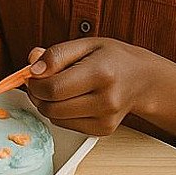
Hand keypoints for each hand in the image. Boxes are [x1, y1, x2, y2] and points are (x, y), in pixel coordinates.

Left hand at [23, 38, 158, 136]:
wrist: (143, 79)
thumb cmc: (113, 58)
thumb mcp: (85, 44)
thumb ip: (56, 54)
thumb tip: (32, 67)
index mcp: (101, 74)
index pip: (53, 88)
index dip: (34, 83)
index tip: (31, 74)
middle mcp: (106, 100)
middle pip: (52, 107)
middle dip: (36, 94)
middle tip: (37, 81)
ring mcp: (106, 119)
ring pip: (55, 118)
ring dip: (45, 104)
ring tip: (52, 88)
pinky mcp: (104, 130)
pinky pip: (66, 125)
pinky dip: (58, 113)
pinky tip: (67, 99)